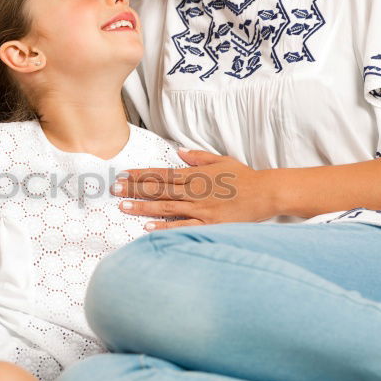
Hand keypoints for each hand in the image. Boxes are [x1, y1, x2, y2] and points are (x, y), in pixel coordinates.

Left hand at [110, 147, 280, 229]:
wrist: (266, 193)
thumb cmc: (245, 177)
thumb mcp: (221, 160)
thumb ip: (198, 157)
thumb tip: (178, 152)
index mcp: (195, 175)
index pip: (161, 173)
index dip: (140, 174)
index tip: (123, 175)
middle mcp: (194, 191)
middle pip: (158, 189)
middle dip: (134, 189)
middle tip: (114, 190)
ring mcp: (200, 208)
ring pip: (165, 208)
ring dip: (142, 207)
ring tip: (123, 207)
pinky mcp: (208, 224)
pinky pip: (182, 226)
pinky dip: (165, 228)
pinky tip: (148, 228)